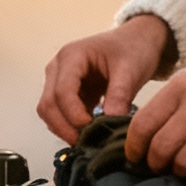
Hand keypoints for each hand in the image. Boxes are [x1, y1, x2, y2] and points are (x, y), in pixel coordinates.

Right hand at [38, 15, 173, 143]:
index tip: (90, 130)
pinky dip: (69, 127)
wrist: (137, 42)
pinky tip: (89, 135)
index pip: (62, 91)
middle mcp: (58, 67)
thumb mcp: (131, 70)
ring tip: (89, 140)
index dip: (73, 114)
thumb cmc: (133, 49)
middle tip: (88, 143)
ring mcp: (59, 80)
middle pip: (48, 104)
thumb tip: (109, 124)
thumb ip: (119, 96)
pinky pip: (59, 114)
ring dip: (64, 129)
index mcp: (72, 56)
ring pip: (49, 111)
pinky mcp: (66, 93)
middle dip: (65, 127)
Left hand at [127, 37, 185, 176]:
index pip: (143, 124)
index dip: (133, 146)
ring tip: (183, 167)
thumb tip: (149, 131)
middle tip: (158, 167)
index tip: (135, 156)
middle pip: (160, 148)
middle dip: (155, 163)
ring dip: (180, 170)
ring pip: (185, 162)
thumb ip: (173, 100)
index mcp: (181, 85)